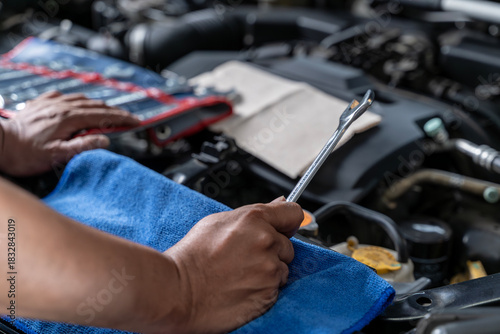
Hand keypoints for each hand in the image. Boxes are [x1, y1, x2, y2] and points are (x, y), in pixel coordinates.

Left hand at [0, 91, 139, 175]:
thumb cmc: (25, 154)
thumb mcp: (57, 155)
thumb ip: (83, 146)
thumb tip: (105, 141)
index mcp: (69, 119)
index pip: (103, 116)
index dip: (122, 118)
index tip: (136, 121)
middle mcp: (62, 107)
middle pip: (96, 105)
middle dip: (115, 111)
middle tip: (128, 117)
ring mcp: (51, 104)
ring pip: (82, 99)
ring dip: (99, 105)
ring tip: (109, 111)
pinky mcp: (41, 105)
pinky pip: (64, 97)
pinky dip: (78, 100)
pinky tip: (78, 103)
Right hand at [163, 197, 303, 333]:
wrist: (178, 291)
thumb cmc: (192, 256)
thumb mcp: (217, 222)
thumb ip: (253, 214)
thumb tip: (278, 204)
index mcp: (255, 219)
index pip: (293, 213)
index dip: (288, 221)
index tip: (285, 227)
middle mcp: (267, 242)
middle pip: (287, 245)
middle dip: (272, 251)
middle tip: (245, 258)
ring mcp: (269, 270)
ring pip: (282, 269)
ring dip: (268, 272)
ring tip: (240, 274)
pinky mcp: (268, 294)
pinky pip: (275, 290)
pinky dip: (263, 290)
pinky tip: (241, 288)